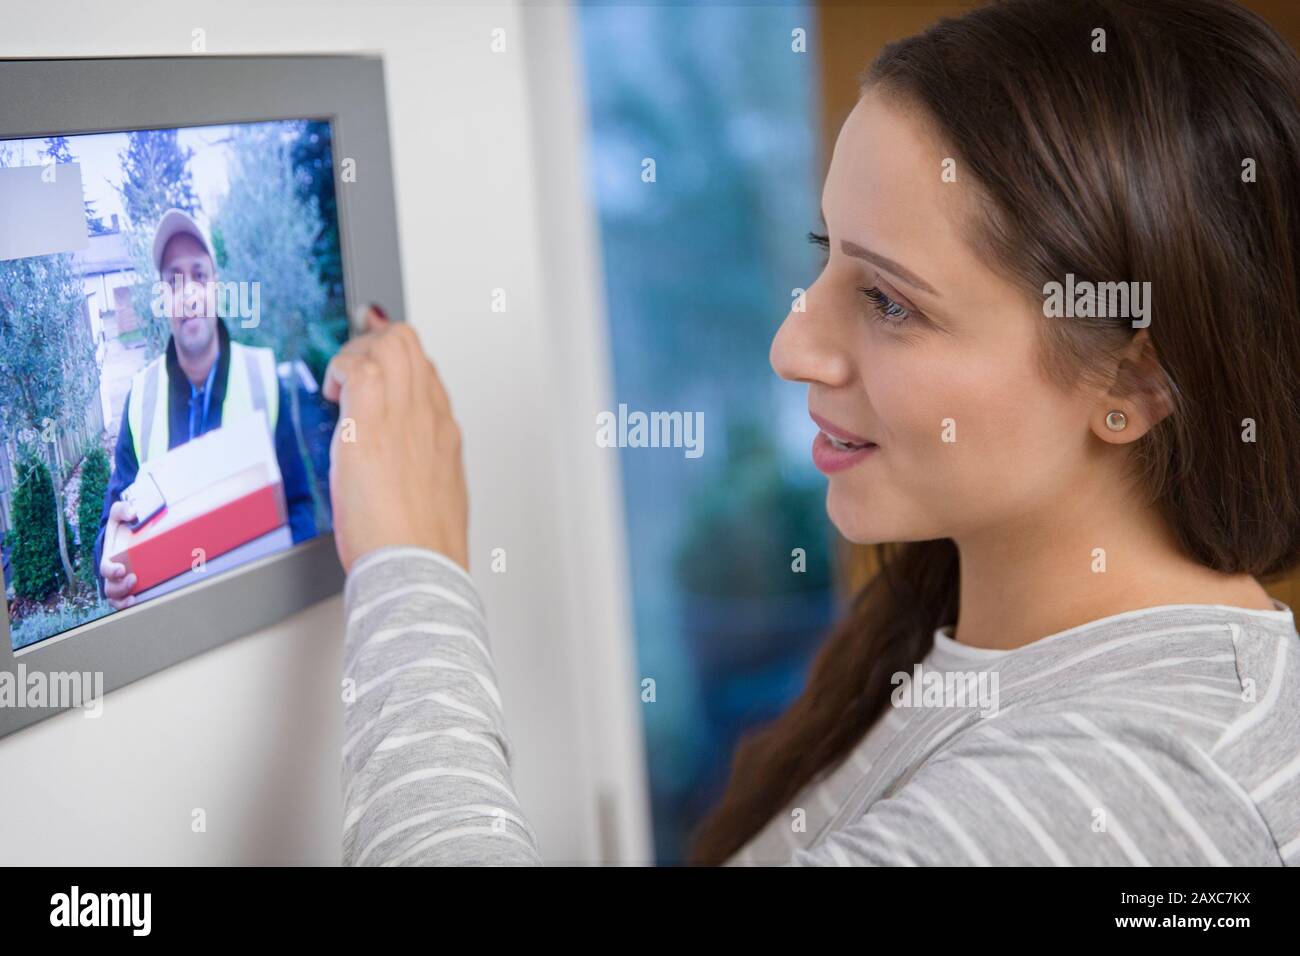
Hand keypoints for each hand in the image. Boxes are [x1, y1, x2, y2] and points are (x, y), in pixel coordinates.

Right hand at [98, 499, 137, 609]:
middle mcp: (113, 573)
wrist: (130, 538)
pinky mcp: (132, 588)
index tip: (121, 569)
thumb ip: (122, 510)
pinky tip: (137, 601)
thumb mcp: (120, 516)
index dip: (111, 570)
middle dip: (119, 587)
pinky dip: (127, 605)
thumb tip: (133, 513)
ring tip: (134, 595)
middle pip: (110, 587)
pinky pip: (124, 602)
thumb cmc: (123, 528)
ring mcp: (121, 582)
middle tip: (133, 578)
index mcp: (110, 558)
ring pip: (115, 598)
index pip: (105, 568)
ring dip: (122, 599)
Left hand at [323, 305, 468, 573]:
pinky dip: (339, 368)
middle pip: (410, 345)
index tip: (377, 371)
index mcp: (445, 436)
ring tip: (341, 380)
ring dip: (358, 352)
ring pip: (391, 343)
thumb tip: (403, 477)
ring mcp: (403, 416)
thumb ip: (421, 477)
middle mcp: (429, 417)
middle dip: (375, 344)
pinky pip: (356, 366)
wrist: (417, 565)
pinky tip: (331, 394)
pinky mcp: (369, 423)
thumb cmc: (421, 548)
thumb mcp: (435, 502)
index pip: (426, 374)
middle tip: (352, 365)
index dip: (398, 366)